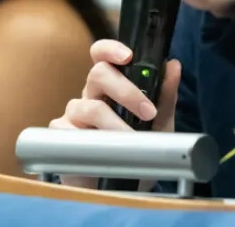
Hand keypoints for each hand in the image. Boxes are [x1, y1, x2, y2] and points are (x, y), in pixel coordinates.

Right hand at [49, 39, 180, 187]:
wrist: (124, 184)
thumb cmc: (139, 145)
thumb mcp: (159, 120)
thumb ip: (165, 93)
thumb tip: (173, 65)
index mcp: (111, 83)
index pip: (102, 55)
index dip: (111, 49)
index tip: (128, 56)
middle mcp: (90, 93)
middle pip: (98, 74)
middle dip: (127, 91)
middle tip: (148, 112)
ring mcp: (74, 113)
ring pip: (90, 106)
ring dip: (116, 123)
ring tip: (132, 140)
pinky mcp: (60, 135)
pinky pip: (71, 131)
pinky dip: (93, 141)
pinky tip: (104, 151)